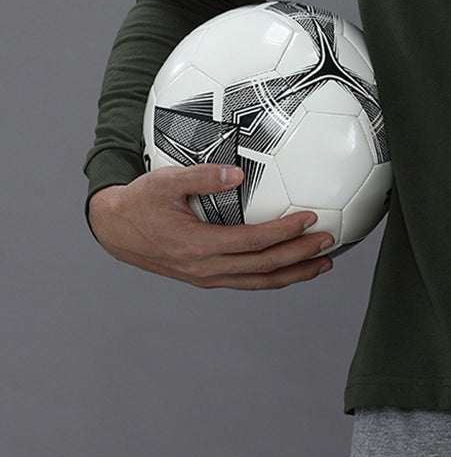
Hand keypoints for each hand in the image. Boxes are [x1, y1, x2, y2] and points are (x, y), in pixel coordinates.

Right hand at [88, 165, 335, 289]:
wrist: (115, 229)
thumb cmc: (141, 200)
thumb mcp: (165, 181)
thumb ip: (201, 176)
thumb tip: (236, 174)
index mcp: (198, 245)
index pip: (252, 242)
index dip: (283, 233)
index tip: (310, 218)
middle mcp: (205, 268)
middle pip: (262, 268)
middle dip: (299, 257)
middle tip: (329, 242)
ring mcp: (205, 277)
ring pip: (257, 282)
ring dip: (293, 274)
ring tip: (323, 263)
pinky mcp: (205, 277)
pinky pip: (246, 281)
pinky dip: (273, 276)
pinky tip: (291, 266)